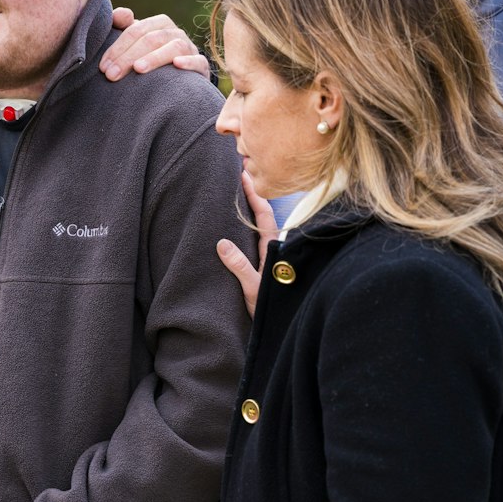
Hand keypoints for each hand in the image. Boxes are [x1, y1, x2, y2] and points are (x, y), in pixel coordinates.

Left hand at [103, 8, 210, 79]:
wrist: (180, 80)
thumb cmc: (150, 59)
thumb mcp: (136, 43)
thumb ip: (125, 27)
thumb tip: (120, 13)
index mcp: (159, 24)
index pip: (136, 30)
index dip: (118, 47)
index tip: (103, 67)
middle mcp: (176, 33)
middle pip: (152, 39)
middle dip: (129, 56)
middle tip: (112, 74)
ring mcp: (190, 49)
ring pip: (174, 47)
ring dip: (155, 57)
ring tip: (138, 69)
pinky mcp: (201, 66)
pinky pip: (198, 61)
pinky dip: (189, 62)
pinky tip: (177, 65)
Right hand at [217, 169, 276, 316]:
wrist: (280, 326)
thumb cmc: (268, 308)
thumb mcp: (252, 288)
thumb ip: (239, 267)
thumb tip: (222, 243)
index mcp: (270, 250)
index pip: (262, 215)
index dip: (254, 194)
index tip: (243, 175)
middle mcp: (270, 250)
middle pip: (261, 215)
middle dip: (252, 194)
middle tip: (239, 174)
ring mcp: (266, 258)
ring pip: (258, 227)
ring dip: (248, 209)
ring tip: (236, 192)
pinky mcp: (261, 267)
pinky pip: (252, 239)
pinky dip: (244, 226)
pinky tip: (234, 224)